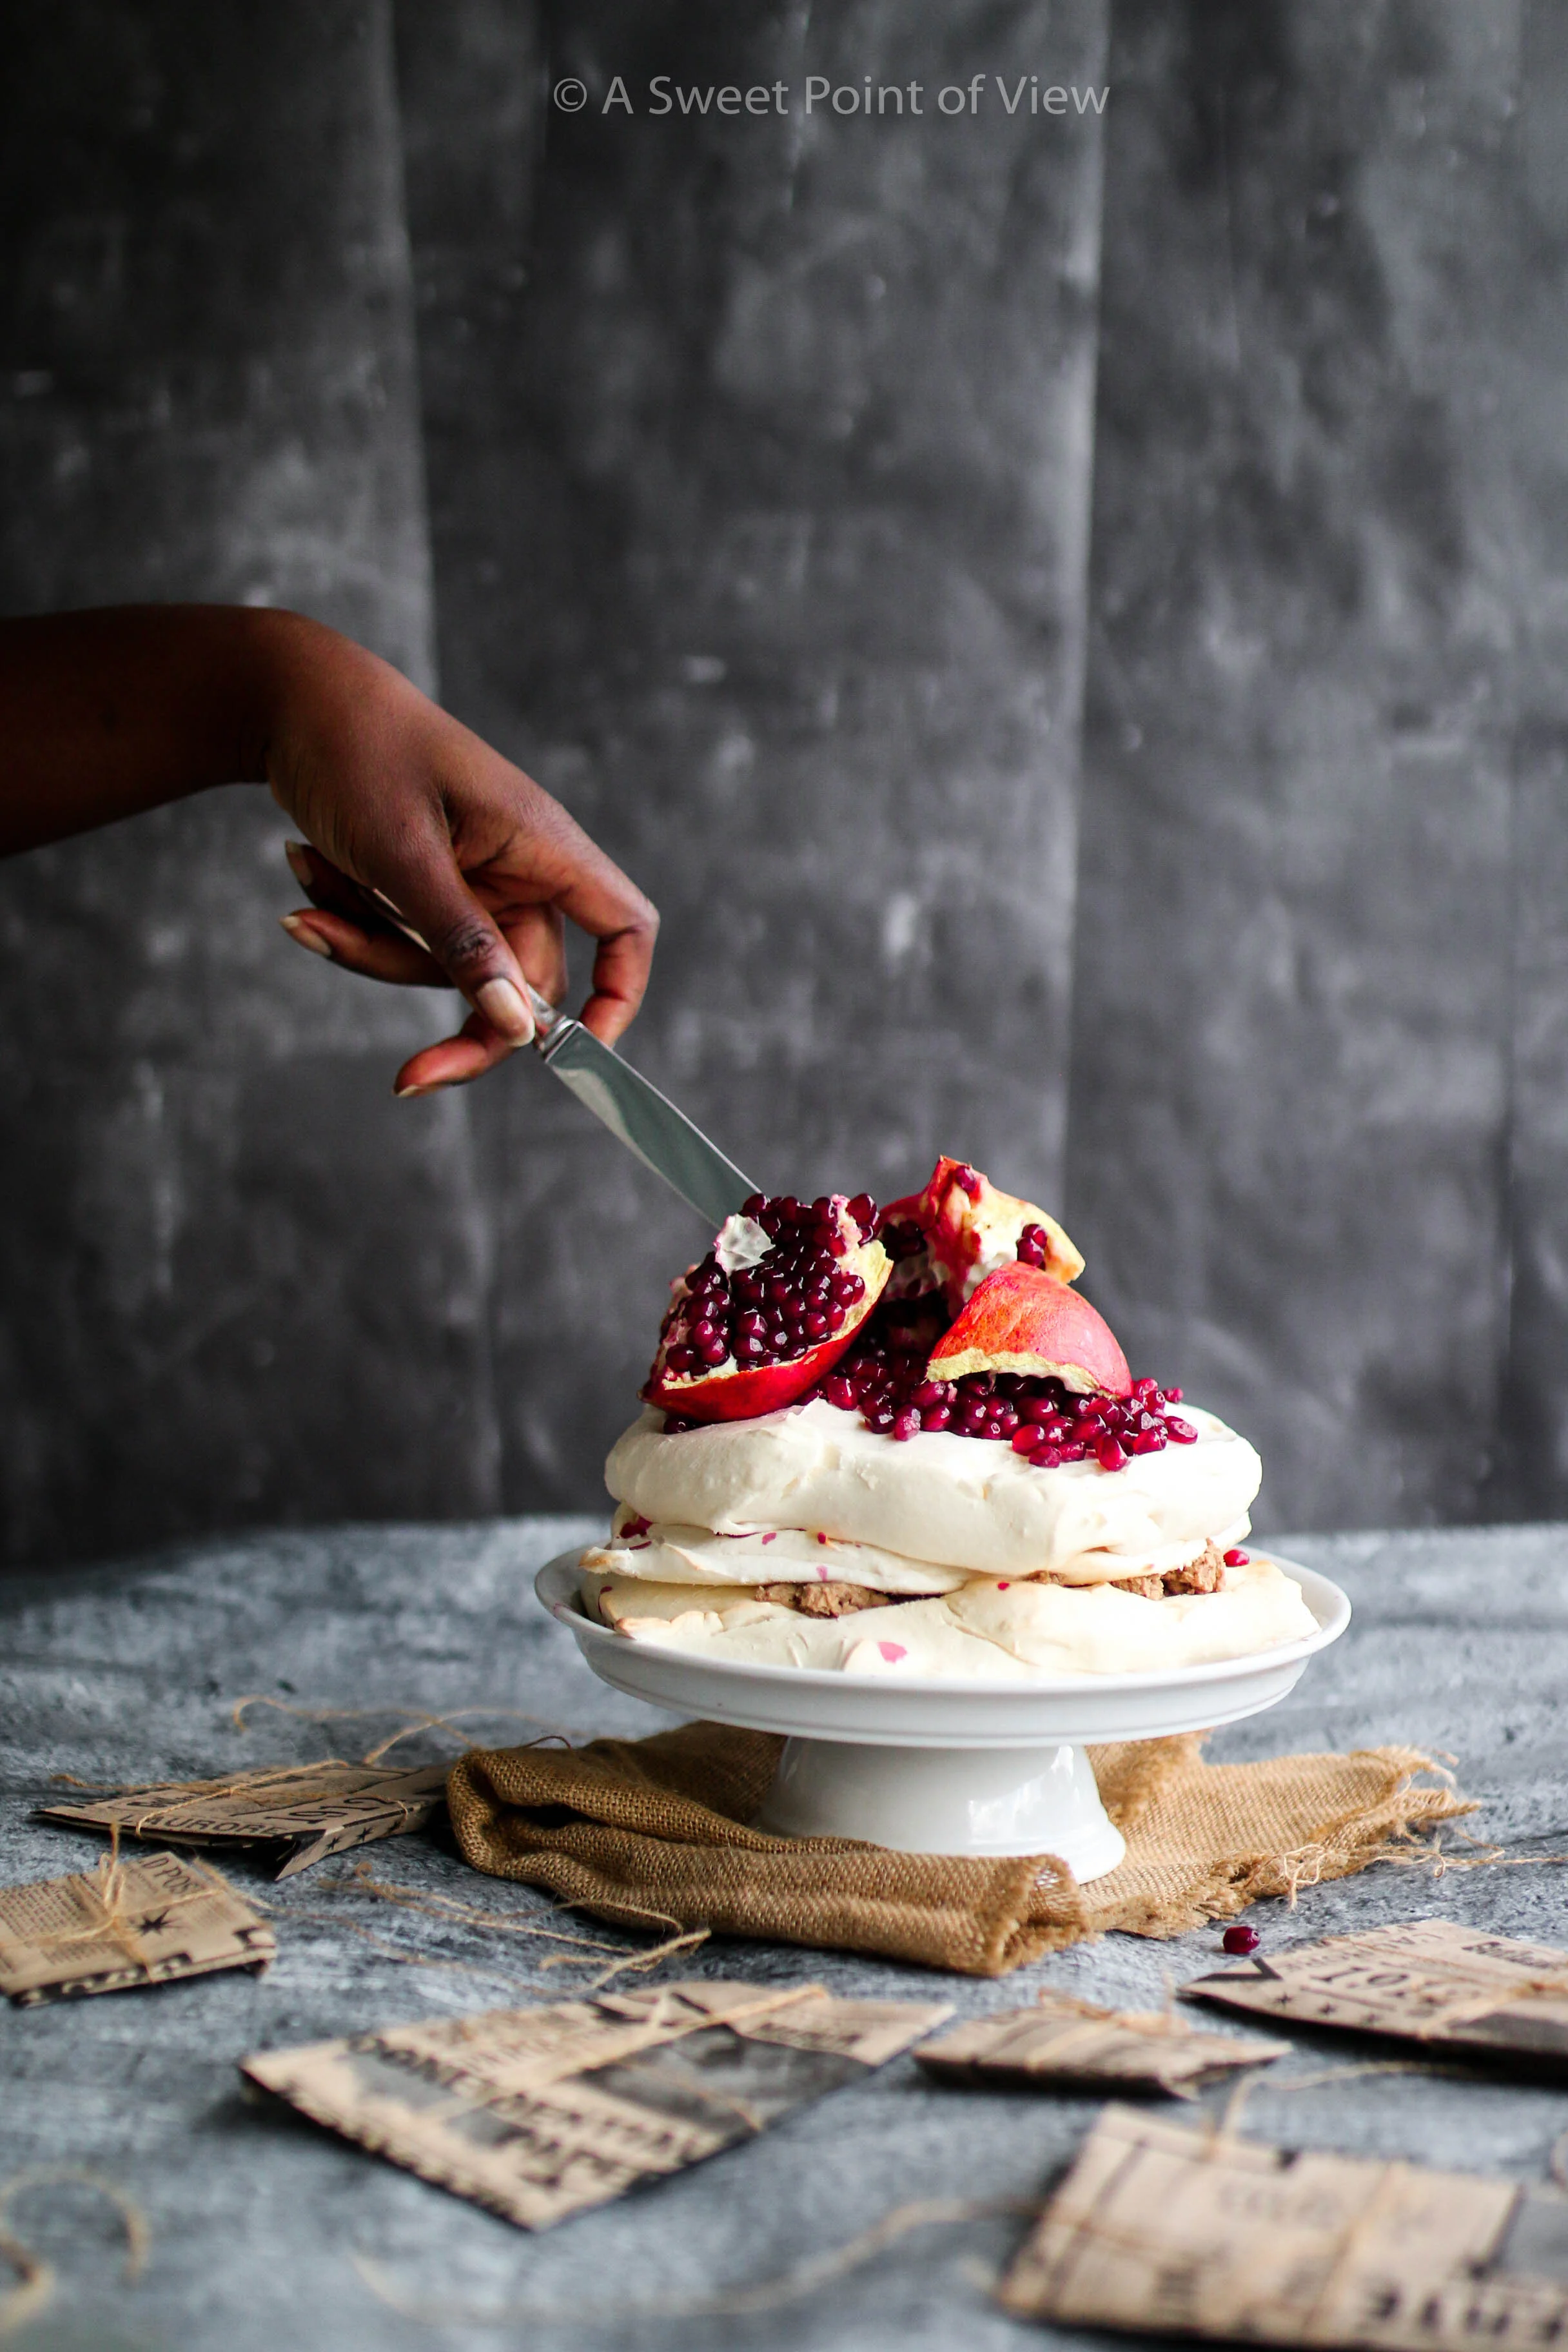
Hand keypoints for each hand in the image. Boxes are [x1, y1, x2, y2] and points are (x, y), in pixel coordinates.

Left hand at [263, 625, 657, 1095]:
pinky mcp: (425, 888)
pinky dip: (352, 923)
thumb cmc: (356, 749)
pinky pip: (404, 943)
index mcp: (542, 846)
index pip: (623, 929)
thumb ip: (461, 942)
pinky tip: (307, 870)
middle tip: (406, 1078)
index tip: (575, 1055)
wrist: (286, 697)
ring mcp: (472, 882)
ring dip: (371, 948)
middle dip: (455, 1018)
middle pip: (520, 982)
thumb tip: (515, 1029)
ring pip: (446, 970)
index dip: (619, 996)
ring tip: (309, 886)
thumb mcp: (403, 853)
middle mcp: (519, 870)